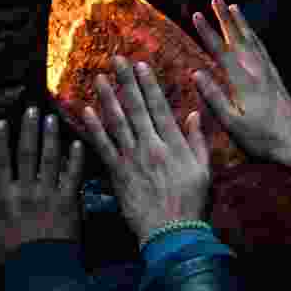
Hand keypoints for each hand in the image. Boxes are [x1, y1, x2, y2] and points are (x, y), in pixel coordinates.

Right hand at [0, 107, 84, 263]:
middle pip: (26, 153)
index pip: (1, 162)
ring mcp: (49, 194)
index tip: (2, 121)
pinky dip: (75, 158)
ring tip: (52, 118)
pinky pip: (73, 175)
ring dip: (51, 136)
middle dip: (28, 129)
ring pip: (50, 159)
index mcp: (4, 197)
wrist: (41, 271)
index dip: (1, 141)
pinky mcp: (69, 201)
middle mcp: (26, 190)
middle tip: (31, 109)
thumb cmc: (11, 256)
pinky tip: (78, 142)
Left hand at [81, 57, 209, 242]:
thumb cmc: (191, 202)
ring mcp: (132, 159)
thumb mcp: (203, 170)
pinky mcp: (118, 173)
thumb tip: (194, 114)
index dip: (149, 84)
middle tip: (115, 59)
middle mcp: (151, 145)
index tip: (141, 65)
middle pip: (136, 107)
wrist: (172, 231)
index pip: (159, 107)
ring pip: (117, 122)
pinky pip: (103, 147)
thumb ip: (198, 141)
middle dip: (126, 82)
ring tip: (98, 78)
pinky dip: (94, 129)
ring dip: (107, 98)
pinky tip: (86, 112)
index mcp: (173, 144)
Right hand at [191, 0, 290, 169]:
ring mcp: (269, 74)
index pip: (221, 51)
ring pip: (253, 41)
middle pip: (238, 38)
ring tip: (233, 7)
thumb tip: (195, 73)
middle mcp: (258, 72)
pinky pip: (263, 50)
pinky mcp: (276, 79)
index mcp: (244, 83)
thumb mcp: (232, 124)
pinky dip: (254, 37)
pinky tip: (251, 34)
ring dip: (241, 23)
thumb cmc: (261, 139)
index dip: (208, 32)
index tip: (196, 14)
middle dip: (225, 17)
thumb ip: (214, 98)